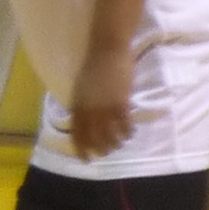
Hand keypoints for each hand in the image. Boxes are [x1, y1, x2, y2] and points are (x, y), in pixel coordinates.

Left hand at [62, 35, 138, 162]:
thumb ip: (81, 105)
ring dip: (116, 143)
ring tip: (119, 145)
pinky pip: (125, 124)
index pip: (78, 134)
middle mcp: (90, 109)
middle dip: (101, 149)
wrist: (107, 50)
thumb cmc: (93, 66)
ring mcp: (106, 107)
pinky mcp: (121, 102)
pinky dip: (128, 132)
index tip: (87, 160)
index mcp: (78, 105)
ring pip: (111, 134)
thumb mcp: (80, 87)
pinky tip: (130, 134)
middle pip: (95, 138)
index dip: (82, 149)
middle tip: (107, 153)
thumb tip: (81, 122)